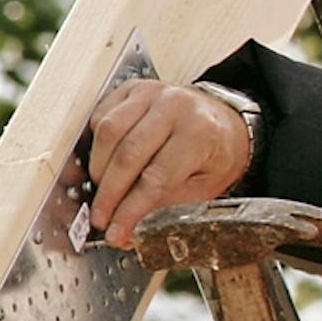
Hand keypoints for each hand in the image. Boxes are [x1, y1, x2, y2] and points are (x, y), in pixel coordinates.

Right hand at [87, 79, 250, 247]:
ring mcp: (152, 93)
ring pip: (109, 132)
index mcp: (200, 134)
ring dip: (99, 170)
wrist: (224, 121)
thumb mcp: (204, 188)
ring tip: (102, 194)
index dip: (131, 209)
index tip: (116, 231)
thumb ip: (167, 208)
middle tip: (101, 219)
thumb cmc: (217, 154)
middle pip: (128, 155)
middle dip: (109, 194)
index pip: (156, 178)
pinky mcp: (133, 89)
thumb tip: (128, 232)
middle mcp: (175, 107)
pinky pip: (102, 116)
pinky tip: (104, 164)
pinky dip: (97, 145)